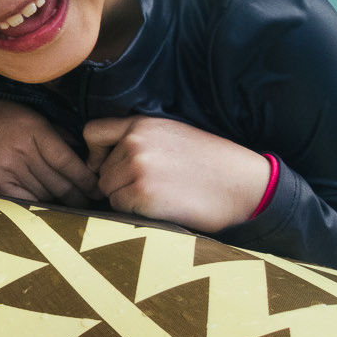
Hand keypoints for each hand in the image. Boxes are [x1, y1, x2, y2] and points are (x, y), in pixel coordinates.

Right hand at [0, 100, 99, 205]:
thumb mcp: (21, 112)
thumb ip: (50, 130)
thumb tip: (80, 149)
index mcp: (32, 128)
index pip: (67, 159)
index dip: (85, 177)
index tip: (97, 187)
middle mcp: (20, 149)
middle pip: (59, 181)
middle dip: (78, 195)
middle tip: (91, 203)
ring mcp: (5, 168)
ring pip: (44, 193)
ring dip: (60, 203)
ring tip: (74, 209)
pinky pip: (24, 201)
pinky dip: (38, 206)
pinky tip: (48, 210)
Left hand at [82, 115, 269, 232]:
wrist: (244, 185)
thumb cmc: (212, 163)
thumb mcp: (173, 134)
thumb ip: (139, 139)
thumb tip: (103, 159)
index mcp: (142, 123)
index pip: (92, 132)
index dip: (95, 153)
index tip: (106, 165)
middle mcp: (135, 142)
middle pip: (101, 170)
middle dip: (118, 183)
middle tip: (153, 188)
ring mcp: (137, 167)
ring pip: (108, 191)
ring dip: (126, 199)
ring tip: (160, 196)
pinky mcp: (141, 193)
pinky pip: (118, 208)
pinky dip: (134, 212)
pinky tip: (161, 207)